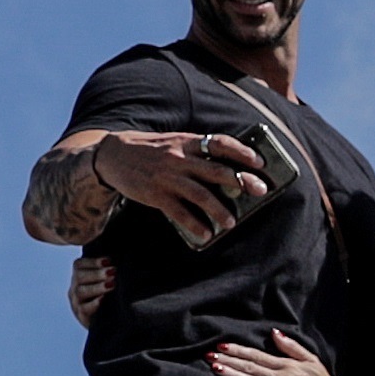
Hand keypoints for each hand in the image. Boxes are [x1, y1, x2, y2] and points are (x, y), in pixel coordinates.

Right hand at [66, 252, 111, 328]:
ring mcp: (76, 303)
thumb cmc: (110, 299)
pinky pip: (84, 309)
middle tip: (113, 271)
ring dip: (97, 286)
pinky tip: (103, 299)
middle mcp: (75, 288)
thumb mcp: (107, 282)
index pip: (79, 265)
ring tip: (112, 284)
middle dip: (97, 273)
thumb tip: (117, 263)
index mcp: (79, 277)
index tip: (109, 261)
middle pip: (79, 277)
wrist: (108, 323)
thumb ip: (109, 272)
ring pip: (81, 292)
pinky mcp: (82, 317)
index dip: (93, 261)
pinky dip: (94, 303)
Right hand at [91, 128, 267, 247]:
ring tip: (232, 223)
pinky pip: (179, 213)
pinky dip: (194, 224)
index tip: (259, 161)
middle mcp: (179, 158)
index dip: (241, 151)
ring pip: (200, 195)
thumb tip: (229, 167)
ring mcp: (167, 177)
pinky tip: (206, 234)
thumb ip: (198, 152)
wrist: (113, 155)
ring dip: (219, 210)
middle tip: (261, 190)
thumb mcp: (175, 142)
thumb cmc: (152, 150)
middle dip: (241, 181)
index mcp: (187, 142)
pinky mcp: (155, 195)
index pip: (219, 143)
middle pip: (215, 170)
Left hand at [207, 328, 355, 375]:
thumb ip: (291, 346)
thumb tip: (274, 333)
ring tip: (216, 368)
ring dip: (232, 374)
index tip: (222, 346)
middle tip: (210, 356)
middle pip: (249, 367)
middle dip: (228, 360)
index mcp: (286, 365)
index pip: (257, 355)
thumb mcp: (311, 360)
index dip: (238, 350)